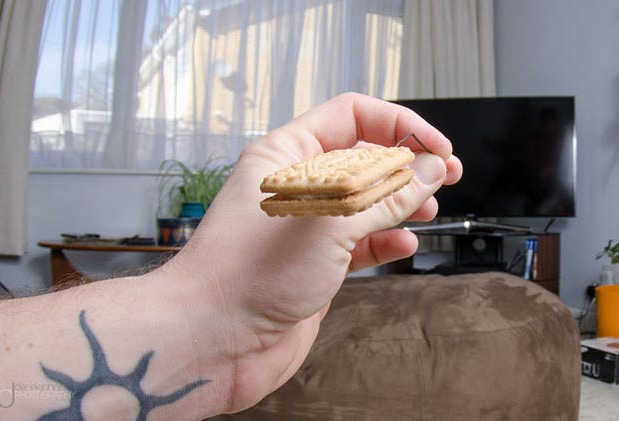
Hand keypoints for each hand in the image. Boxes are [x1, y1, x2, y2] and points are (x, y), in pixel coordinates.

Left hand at [166, 92, 461, 412]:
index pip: (352, 117)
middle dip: (405, 165)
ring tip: (427, 210)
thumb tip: (429, 170)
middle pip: (362, 158)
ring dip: (399, 203)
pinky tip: (402, 244)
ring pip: (364, 202)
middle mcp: (296, 186)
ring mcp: (305, 227)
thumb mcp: (329, 223)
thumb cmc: (248, 273)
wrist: (212, 341)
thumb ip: (385, 196)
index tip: (436, 148)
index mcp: (287, 155)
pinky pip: (358, 242)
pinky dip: (384, 240)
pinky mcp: (313, 264)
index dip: (399, 125)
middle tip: (444, 176)